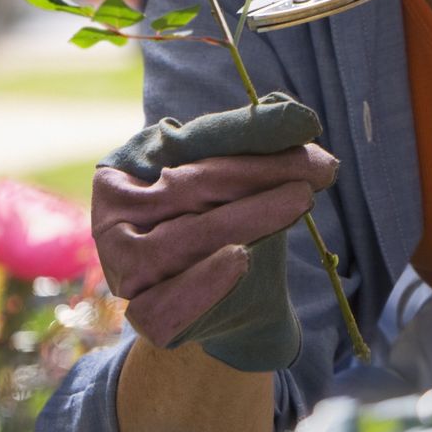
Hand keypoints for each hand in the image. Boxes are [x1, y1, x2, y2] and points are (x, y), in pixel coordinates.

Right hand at [92, 93, 339, 372]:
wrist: (235, 297)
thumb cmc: (233, 219)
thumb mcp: (240, 175)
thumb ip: (257, 142)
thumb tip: (298, 118)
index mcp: (125, 170)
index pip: (186, 144)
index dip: (246, 133)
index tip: (305, 125)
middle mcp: (112, 217)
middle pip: (187, 187)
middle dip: (259, 173)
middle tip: (319, 168)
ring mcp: (124, 269)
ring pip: (184, 238)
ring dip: (248, 217)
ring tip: (299, 199)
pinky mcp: (144, 313)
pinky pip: (169, 302)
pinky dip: (205, 283)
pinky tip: (239, 258)